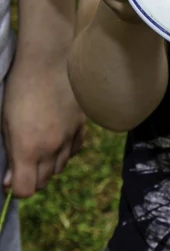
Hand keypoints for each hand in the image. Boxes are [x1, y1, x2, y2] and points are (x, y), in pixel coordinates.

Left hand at [2, 58, 84, 197]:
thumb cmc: (20, 89)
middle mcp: (51, 148)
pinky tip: (57, 137)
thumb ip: (10, 154)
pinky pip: (74, 149)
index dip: (16, 188)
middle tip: (24, 161)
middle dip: (32, 177)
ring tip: (40, 146)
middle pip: (44, 181)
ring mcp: (69, 136)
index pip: (26, 190)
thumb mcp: (6, 123)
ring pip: (60, 166)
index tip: (11, 178)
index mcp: (27, 149)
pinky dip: (65, 150)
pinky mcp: (81, 124)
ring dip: (49, 164)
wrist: (48, 60)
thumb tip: (9, 181)